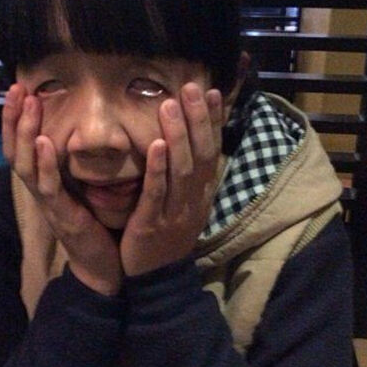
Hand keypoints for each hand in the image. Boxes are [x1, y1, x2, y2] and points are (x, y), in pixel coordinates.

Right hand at [2, 84, 122, 295]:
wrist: (102, 264)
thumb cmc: (96, 223)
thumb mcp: (85, 188)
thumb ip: (80, 164)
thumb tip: (87, 132)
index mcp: (47, 181)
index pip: (24, 146)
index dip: (19, 119)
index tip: (23, 89)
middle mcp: (41, 190)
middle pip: (17, 151)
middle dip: (16, 119)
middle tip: (19, 89)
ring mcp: (49, 203)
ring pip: (27, 165)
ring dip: (27, 133)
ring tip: (31, 104)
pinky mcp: (62, 215)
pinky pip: (49, 188)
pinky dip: (45, 164)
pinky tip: (45, 142)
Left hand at [120, 83, 222, 275]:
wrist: (157, 278)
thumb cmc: (167, 233)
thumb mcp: (185, 203)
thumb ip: (189, 174)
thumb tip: (191, 140)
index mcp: (203, 192)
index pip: (213, 150)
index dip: (214, 121)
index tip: (213, 91)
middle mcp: (195, 198)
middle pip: (201, 154)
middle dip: (199, 120)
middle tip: (192, 87)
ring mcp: (176, 211)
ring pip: (182, 169)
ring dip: (178, 136)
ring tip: (171, 105)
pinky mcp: (152, 223)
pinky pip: (157, 193)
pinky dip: (158, 168)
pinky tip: (155, 144)